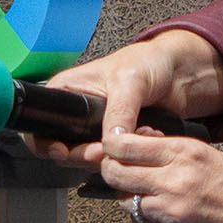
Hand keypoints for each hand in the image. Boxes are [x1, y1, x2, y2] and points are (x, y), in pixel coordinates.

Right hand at [23, 31, 222, 164]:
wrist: (180, 75)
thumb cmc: (149, 62)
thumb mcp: (129, 82)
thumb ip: (119, 112)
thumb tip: (110, 141)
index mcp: (67, 90)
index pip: (42, 123)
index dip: (46, 142)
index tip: (62, 152)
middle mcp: (77, 112)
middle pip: (63, 148)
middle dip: (82, 155)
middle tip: (103, 154)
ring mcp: (95, 129)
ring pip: (87, 158)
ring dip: (109, 157)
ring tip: (132, 144)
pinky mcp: (114, 141)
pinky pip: (112, 160)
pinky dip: (124, 159)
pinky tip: (141, 147)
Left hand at [98, 126, 222, 222]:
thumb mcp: (204, 153)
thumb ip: (166, 149)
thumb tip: (129, 144)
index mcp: (183, 151)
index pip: (121, 145)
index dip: (110, 146)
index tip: (113, 148)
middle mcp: (173, 178)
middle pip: (113, 173)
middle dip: (112, 170)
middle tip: (121, 171)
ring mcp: (172, 209)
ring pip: (124, 200)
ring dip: (129, 196)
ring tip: (148, 193)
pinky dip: (143, 219)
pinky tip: (161, 214)